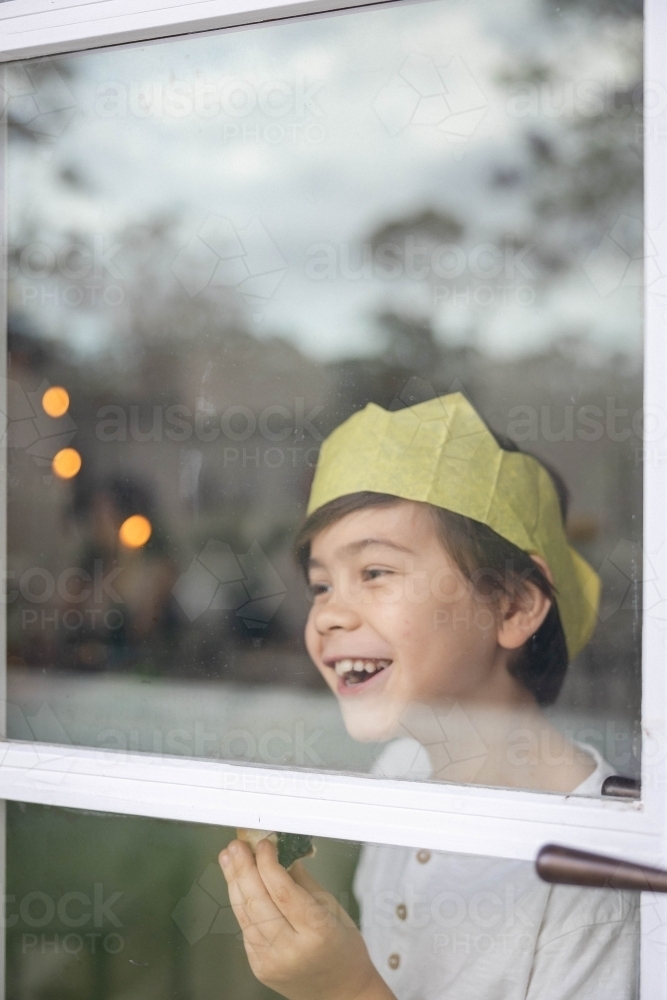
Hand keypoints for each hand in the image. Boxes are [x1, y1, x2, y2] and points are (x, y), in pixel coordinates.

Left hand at [219, 838, 394, 999]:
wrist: (341, 995)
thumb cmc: (344, 951)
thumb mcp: (334, 910)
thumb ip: (304, 882)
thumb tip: (282, 854)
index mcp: (317, 932)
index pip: (283, 892)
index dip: (268, 864)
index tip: (263, 844)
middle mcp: (291, 950)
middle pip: (258, 902)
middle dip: (243, 869)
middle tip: (237, 845)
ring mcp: (272, 962)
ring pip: (246, 915)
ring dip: (234, 883)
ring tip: (229, 859)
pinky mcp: (259, 968)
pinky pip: (246, 929)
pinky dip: (240, 904)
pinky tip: (237, 885)